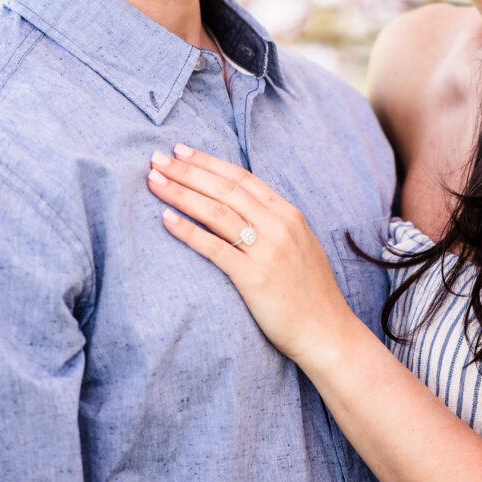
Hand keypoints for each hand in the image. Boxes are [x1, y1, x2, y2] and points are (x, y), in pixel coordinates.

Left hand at [147, 144, 356, 363]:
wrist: (326, 331)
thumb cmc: (310, 291)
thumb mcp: (299, 244)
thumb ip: (272, 223)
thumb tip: (241, 207)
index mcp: (288, 214)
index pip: (242, 178)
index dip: (209, 162)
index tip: (182, 150)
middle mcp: (278, 226)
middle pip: (224, 189)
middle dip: (187, 171)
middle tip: (156, 158)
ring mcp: (267, 251)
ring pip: (216, 212)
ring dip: (181, 193)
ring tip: (154, 181)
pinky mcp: (254, 278)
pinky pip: (215, 249)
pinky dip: (188, 231)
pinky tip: (166, 219)